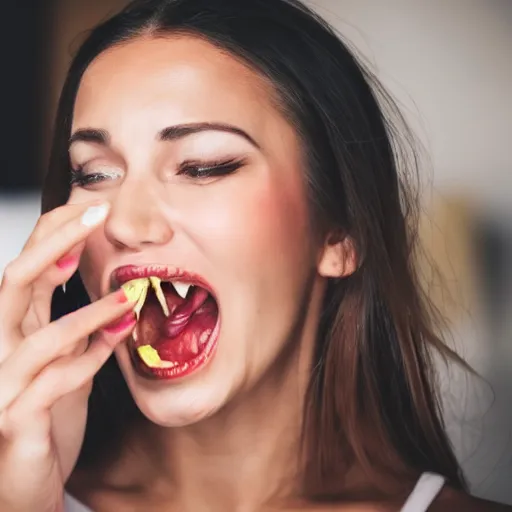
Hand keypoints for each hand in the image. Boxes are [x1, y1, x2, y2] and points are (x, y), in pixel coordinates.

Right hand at [0, 202, 134, 511]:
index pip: (27, 271)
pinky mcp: (16, 420)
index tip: (90, 209)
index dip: (53, 236)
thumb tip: (110, 299)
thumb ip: (77, 333)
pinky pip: (53, 384)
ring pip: (38, 337)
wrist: (26, 484)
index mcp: (14, 332)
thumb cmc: (46, 420)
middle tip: (97, 216)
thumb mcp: (65, 366)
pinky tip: (119, 343)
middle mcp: (0, 350)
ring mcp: (3, 384)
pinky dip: (89, 361)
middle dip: (55, 244)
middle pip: (16, 282)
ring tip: (128, 296)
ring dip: (87, 313)